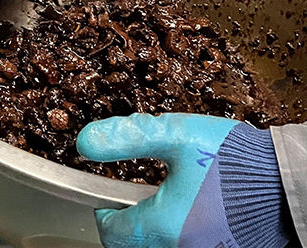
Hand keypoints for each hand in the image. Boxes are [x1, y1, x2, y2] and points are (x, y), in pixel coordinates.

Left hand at [77, 113, 293, 247]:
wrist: (287, 181)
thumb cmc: (232, 159)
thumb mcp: (174, 134)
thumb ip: (127, 137)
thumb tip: (85, 143)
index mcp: (165, 227)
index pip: (112, 234)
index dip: (103, 213)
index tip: (106, 198)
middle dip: (128, 227)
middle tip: (133, 201)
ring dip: (154, 233)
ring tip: (164, 204)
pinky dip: (180, 238)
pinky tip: (190, 215)